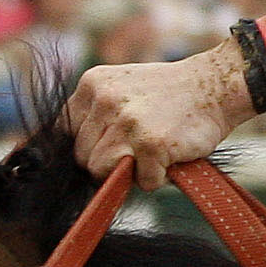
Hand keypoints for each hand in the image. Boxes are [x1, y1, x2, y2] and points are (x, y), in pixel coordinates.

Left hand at [67, 45, 253, 190]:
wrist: (217, 85)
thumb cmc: (170, 93)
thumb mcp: (122, 87)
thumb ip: (93, 112)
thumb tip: (48, 148)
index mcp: (93, 85)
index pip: (62, 131)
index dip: (82, 147)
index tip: (99, 149)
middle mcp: (105, 101)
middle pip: (82, 157)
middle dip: (108, 161)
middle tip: (138, 148)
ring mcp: (127, 122)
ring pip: (103, 172)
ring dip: (129, 172)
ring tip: (153, 152)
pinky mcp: (150, 144)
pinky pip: (142, 182)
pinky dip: (158, 177)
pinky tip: (171, 155)